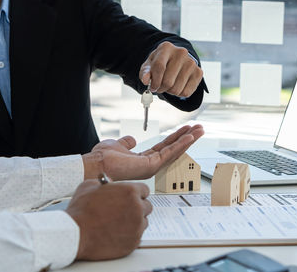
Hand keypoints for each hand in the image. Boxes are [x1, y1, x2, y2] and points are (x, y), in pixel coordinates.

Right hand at [65, 180, 151, 259]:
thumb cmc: (80, 211)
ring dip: (135, 221)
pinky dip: (130, 234)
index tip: (132, 197)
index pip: (145, 190)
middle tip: (125, 210)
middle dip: (137, 207)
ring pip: (144, 221)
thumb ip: (105, 183)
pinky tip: (117, 233)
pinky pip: (138, 235)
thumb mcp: (89, 186)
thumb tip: (110, 184)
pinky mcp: (134, 241)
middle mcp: (137, 208)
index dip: (137, 193)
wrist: (75, 234)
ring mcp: (137, 226)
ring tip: (118, 223)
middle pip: (147, 206)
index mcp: (130, 192)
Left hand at [82, 125, 203, 180]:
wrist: (96, 166)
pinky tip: (190, 137)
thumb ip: (127, 143)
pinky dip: (182, 144)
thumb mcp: (117, 145)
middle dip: (187, 138)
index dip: (175, 138)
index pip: (164, 147)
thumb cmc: (102, 159)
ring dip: (188, 140)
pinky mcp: (152, 165)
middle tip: (199, 129)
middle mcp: (150, 164)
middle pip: (173, 148)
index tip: (186, 130)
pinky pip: (170, 152)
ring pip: (175, 150)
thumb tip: (132, 139)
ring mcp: (152, 166)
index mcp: (143, 160)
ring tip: (200, 130)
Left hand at [139, 41, 202, 97]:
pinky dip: (179, 94)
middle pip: (168, 81)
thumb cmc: (160, 63)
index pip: (159, 67)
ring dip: (170, 92)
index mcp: (166, 47)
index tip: (152, 88)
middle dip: (161, 88)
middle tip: (159, 87)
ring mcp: (191, 62)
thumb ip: (145, 72)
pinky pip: (186, 92)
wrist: (177, 60)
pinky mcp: (199, 72)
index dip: (154, 81)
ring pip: (177, 89)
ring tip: (168, 85)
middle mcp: (181, 53)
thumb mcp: (150, 65)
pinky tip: (178, 86)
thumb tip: (145, 80)